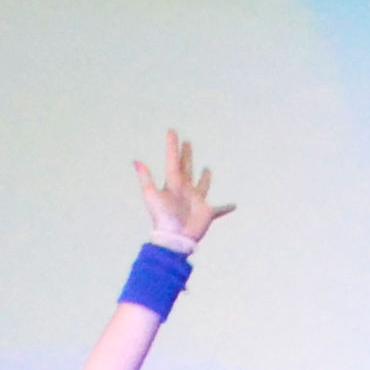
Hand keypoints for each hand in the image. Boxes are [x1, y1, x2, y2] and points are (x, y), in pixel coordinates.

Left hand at [136, 130, 230, 247]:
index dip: (172, 147)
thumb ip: (146, 178)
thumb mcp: (151, 196)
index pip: (173, 161)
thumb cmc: (163, 217)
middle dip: (187, 156)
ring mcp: (196, 200)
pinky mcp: (207, 212)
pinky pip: (219, 210)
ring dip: (205, 178)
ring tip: (207, 169)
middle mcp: (185, 189)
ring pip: (202, 185)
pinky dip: (225, 208)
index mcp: (174, 184)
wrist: (175, 237)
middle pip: (186, 168)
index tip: (172, 132)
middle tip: (188, 143)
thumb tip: (136, 161)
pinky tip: (234, 206)